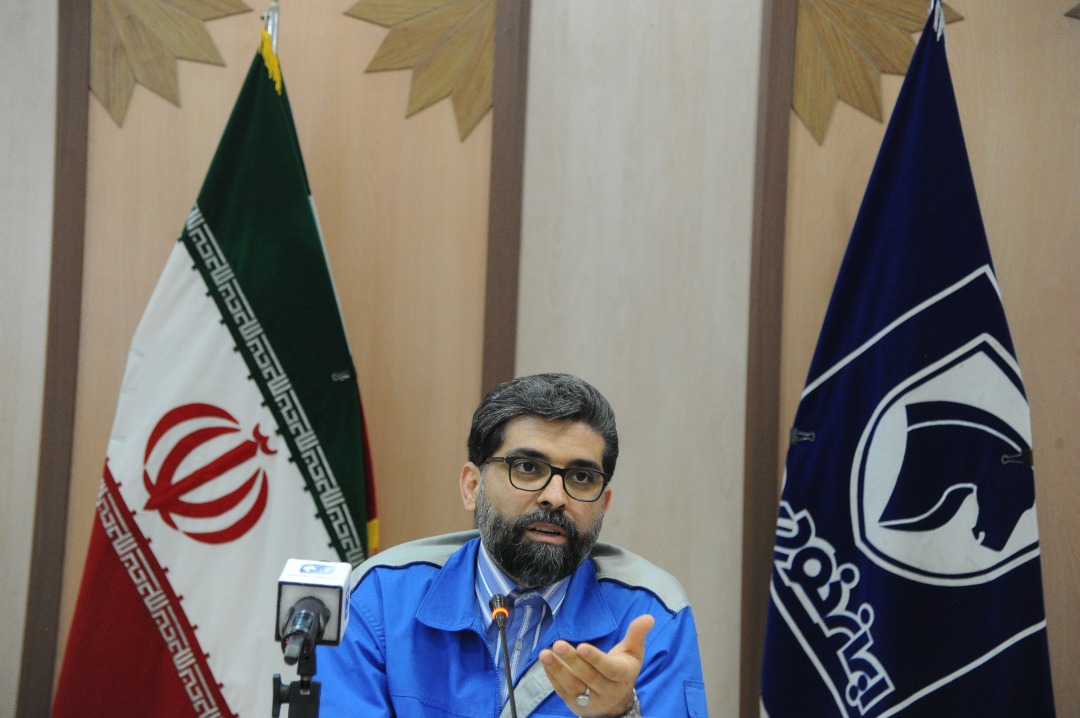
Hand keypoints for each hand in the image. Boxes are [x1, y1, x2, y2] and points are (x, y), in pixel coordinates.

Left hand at [538, 613, 653, 716]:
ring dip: (558, 670)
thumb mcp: (633, 653)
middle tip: (558, 644)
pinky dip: (553, 677)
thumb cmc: (624, 670)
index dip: (596, 659)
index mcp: (622, 676)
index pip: (609, 669)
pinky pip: (563, 692)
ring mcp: (591, 701)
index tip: (582, 646)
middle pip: (589, 677)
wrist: (617, 704)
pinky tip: (546, 663)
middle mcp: (607, 691)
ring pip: (573, 687)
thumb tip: (649, 617)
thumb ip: (637, 635)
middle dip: (573, 661)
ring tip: (545, 654)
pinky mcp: (576, 705)